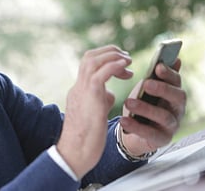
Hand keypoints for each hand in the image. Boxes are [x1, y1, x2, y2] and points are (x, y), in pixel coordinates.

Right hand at [57, 45, 132, 177]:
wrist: (75, 153)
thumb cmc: (86, 139)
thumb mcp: (95, 113)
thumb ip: (101, 100)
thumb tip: (110, 93)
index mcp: (78, 91)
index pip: (89, 64)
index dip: (106, 59)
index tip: (122, 65)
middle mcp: (78, 87)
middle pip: (89, 56)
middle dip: (110, 52)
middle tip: (127, 58)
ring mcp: (82, 91)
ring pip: (93, 60)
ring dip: (113, 56)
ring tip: (128, 60)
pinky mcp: (90, 97)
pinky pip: (101, 73)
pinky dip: (114, 66)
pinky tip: (126, 67)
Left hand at [120, 59, 185, 155]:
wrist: (135, 131)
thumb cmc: (144, 105)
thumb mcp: (149, 89)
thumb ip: (159, 76)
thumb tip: (175, 58)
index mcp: (174, 93)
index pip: (176, 81)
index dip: (169, 73)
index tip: (157, 66)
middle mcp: (177, 109)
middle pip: (177, 97)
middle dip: (162, 89)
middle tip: (147, 84)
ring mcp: (171, 125)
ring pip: (164, 116)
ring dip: (146, 108)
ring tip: (129, 103)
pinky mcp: (161, 139)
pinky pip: (150, 133)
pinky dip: (136, 126)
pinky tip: (124, 120)